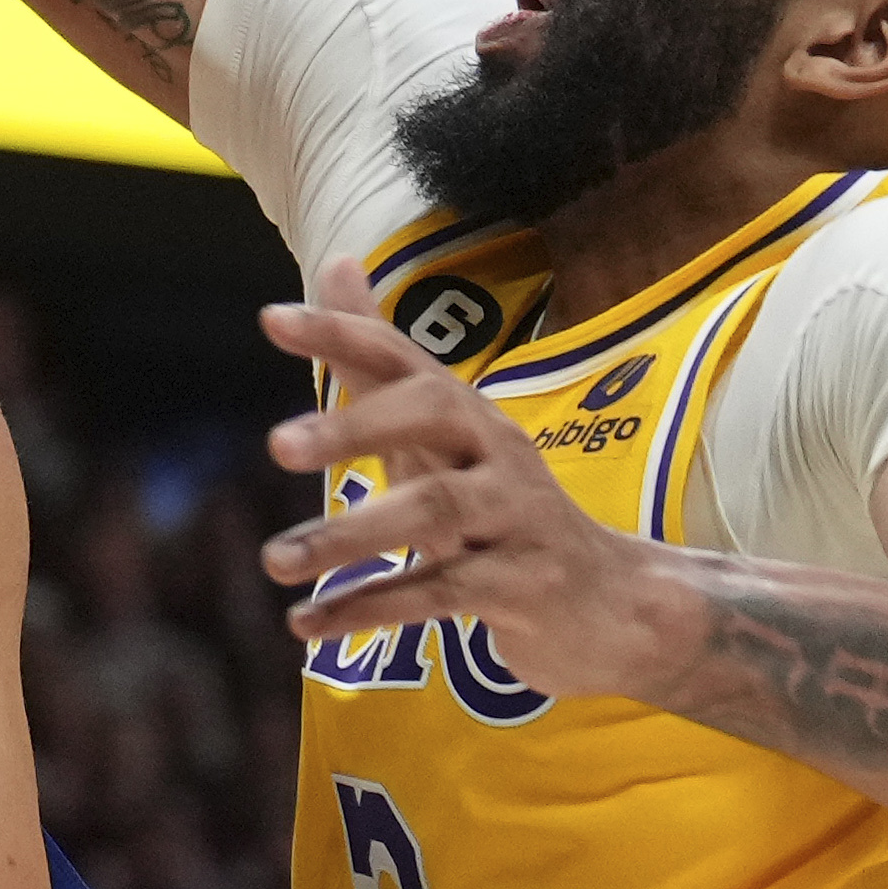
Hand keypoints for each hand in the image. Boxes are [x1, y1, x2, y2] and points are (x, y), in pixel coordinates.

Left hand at [254, 281, 685, 698]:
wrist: (615, 603)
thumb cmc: (507, 512)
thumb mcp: (446, 437)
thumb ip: (382, 364)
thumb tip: (335, 263)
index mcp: (471, 414)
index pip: (404, 357)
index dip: (343, 332)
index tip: (272, 319)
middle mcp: (500, 453)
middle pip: (432, 417)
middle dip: (354, 426)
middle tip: (276, 446)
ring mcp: (518, 519)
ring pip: (435, 513)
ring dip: (349, 536)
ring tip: (276, 559)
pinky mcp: (524, 587)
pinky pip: (440, 593)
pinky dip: (370, 610)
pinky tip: (306, 625)